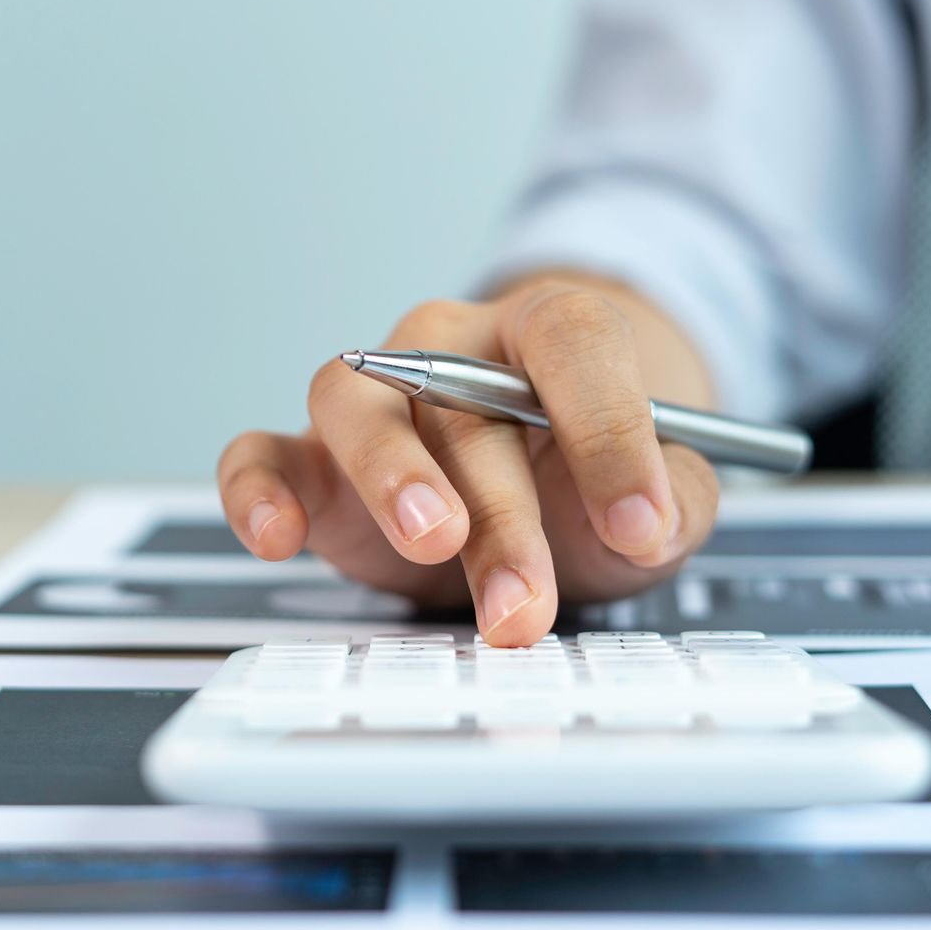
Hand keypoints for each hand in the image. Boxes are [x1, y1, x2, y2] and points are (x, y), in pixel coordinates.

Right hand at [215, 275, 719, 646]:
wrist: (544, 477)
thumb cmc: (593, 477)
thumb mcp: (662, 492)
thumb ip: (673, 498)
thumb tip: (650, 521)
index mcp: (545, 329)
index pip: (572, 344)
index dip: (609, 430)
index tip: (640, 522)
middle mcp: (447, 347)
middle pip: (463, 398)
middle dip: (502, 513)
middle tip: (526, 599)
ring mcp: (373, 399)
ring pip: (357, 405)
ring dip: (392, 474)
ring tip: (430, 540)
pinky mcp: (314, 462)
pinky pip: (260, 455)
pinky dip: (257, 491)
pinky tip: (275, 536)